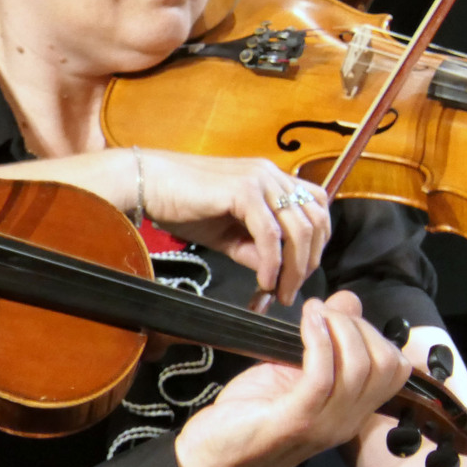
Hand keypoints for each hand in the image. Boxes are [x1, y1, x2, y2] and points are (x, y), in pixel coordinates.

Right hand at [138, 149, 330, 304]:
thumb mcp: (228, 234)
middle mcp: (272, 175)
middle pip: (315, 222)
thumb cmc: (183, 205)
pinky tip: (264, 280)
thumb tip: (276, 273)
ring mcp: (260, 180)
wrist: (149, 184)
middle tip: (291, 291)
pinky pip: (270, 234)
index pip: (317, 209)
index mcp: (272, 179)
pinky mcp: (244, 191)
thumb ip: (255, 248)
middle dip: (309, 263)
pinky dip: (272, 262)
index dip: (317, 244)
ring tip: (280, 291)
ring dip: (294, 268)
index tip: (300, 273)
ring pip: (298, 230)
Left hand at [174, 292, 411, 466]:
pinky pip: (323, 374)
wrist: (212, 460)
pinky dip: (317, 340)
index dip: (373, 333)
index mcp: (351, 411)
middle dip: (359, 326)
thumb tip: (348, 301)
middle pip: (386, 365)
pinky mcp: (297, 420)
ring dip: (338, 328)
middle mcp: (347, 421)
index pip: (396, 370)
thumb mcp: (291, 371)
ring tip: (312, 313)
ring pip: (361, 367)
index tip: (337, 314)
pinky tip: (304, 323)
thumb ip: (323, 342)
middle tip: (324, 312)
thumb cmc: (248, 415)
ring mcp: (325, 424)